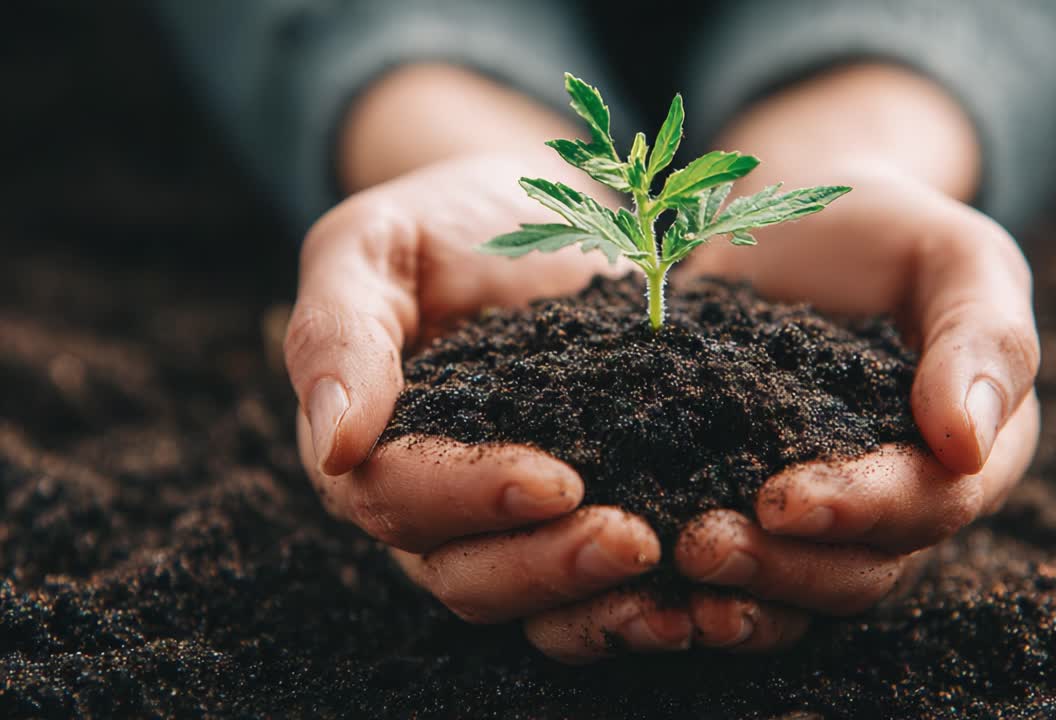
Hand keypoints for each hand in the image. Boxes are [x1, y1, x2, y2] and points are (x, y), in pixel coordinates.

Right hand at [285, 67, 691, 662]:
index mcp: (368, 445)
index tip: (559, 482)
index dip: (472, 497)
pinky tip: (696, 599)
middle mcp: (430, 504)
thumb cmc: (444, 222)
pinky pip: (590, 589)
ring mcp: (504, 522)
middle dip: (550, 566)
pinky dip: (635, 604)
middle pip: (466, 573)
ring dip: (597, 602)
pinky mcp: (579, 517)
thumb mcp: (374, 243)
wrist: (539, 215)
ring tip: (673, 590)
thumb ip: (337, 332)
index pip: (400, 498)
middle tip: (636, 543)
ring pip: (529, 598)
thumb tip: (332, 445)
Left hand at [671, 64, 1040, 649]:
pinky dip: (706, 592)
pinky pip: (749, 576)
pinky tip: (648, 592)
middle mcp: (908, 504)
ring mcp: (834, 519)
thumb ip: (983, 336)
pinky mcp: (761, 512)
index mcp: (974, 451)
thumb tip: (967, 441)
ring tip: (675, 564)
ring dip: (742, 589)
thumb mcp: (954, 255)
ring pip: (803, 588)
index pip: (931, 502)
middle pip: (862, 571)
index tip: (782, 500)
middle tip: (701, 547)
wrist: (799, 227)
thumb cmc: (887, 232)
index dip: (860, 509)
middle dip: (784, 567)